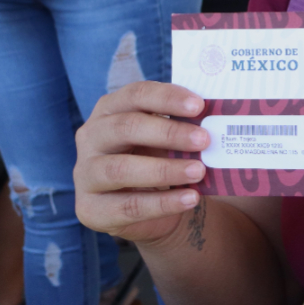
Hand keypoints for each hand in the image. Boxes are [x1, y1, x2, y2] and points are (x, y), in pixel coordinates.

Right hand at [74, 81, 208, 243]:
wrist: (148, 205)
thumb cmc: (159, 156)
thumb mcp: (167, 137)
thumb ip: (183, 125)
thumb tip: (219, 118)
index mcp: (110, 108)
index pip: (136, 95)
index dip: (167, 98)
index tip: (199, 105)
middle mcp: (91, 137)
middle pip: (126, 127)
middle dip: (169, 133)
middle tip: (204, 140)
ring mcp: (85, 173)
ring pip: (121, 169)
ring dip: (164, 170)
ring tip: (199, 171)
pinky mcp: (90, 209)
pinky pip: (128, 206)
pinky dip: (163, 203)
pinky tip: (191, 198)